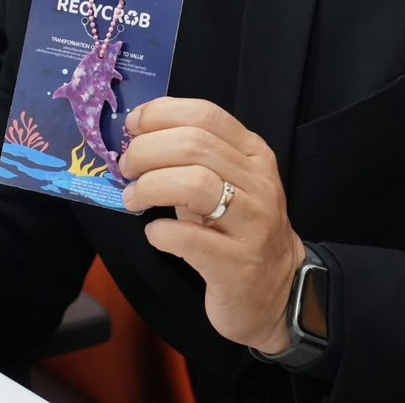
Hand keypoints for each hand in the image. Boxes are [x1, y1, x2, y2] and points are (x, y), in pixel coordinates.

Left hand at [118, 97, 304, 353]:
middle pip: (194, 145)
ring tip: (133, 199)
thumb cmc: (237, 228)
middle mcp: (259, 183)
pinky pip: (188, 237)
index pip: (205, 114)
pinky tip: (156, 234)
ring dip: (150, 187)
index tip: (132, 128)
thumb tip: (136, 136)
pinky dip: (160, 232)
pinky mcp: (238, 264)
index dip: (160, 115)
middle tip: (126, 168)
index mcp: (253, 154)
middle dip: (146, 151)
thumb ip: (190, 156)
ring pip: (195, 184)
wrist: (278, 291)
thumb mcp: (223, 182)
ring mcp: (254, 224)